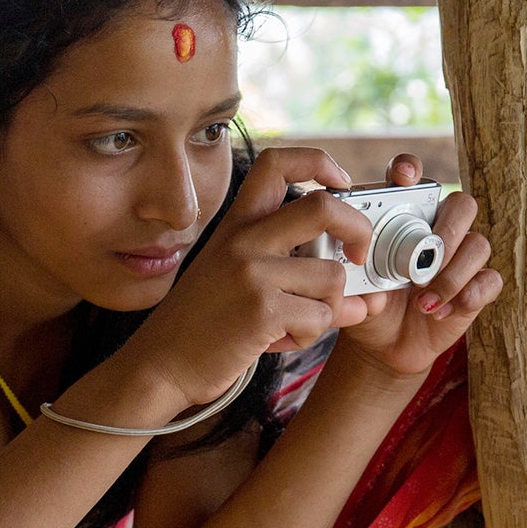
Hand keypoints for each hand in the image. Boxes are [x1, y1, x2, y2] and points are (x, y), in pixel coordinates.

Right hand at [130, 146, 378, 408]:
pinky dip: (309, 336)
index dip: (319, 162)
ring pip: (332, 277)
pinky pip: (320, 318)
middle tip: (358, 256)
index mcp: (237, 224)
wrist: (161, 365)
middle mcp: (244, 239)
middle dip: (359, 230)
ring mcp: (252, 273)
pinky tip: (278, 340)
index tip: (341, 184)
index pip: (277, 163)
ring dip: (327, 309)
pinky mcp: (262, 310)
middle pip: (324, 207)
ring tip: (294, 323)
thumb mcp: (237, 278)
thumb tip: (364, 294)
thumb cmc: (203, 324)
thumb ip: (293, 271)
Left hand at [339, 154, 502, 379]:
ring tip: (424, 302)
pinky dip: (470, 295)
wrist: (385, 345)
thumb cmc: (372, 307)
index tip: (404, 177)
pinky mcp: (477, 287)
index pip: (412, 179)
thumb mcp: (358, 294)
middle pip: (462, 205)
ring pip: (479, 245)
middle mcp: (438, 231)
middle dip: (449, 229)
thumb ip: (363, 286)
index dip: (411, 170)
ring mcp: (461, 258)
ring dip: (452, 275)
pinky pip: (490, 280)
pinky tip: (441, 312)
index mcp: (405, 218)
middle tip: (429, 258)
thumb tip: (378, 293)